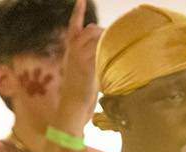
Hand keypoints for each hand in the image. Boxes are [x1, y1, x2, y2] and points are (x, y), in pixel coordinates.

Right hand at [53, 0, 102, 131]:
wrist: (72, 106)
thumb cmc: (80, 92)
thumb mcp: (83, 70)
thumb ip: (91, 58)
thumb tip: (106, 51)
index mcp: (70, 50)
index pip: (73, 27)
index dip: (77, 12)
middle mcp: (73, 51)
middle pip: (90, 30)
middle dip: (103, 32)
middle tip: (112, 40)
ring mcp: (79, 58)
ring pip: (96, 39)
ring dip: (107, 42)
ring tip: (115, 50)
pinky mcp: (87, 67)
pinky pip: (99, 54)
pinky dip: (107, 54)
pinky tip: (114, 58)